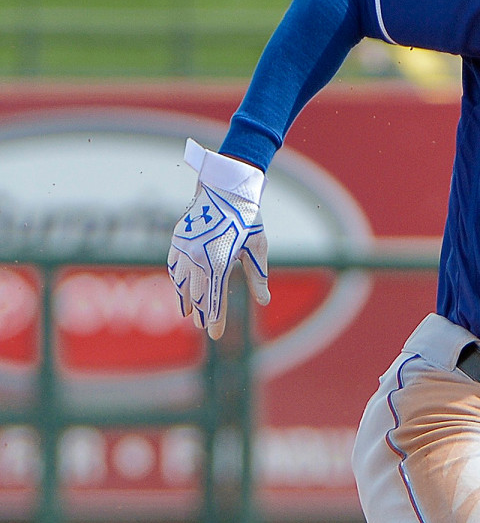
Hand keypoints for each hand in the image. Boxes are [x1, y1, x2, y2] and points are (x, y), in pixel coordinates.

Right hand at [167, 140, 270, 339]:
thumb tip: (264, 301)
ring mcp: (184, 248)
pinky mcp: (178, 239)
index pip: (215, 298)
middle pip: (197, 294)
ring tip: (189, 315)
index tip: (217, 335)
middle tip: (204, 327)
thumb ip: (258, 276)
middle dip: (201, 312)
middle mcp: (198, 257)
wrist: (225, 187)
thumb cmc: (247, 217)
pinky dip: (176, 281)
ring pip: (181, 283)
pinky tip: (180, 290)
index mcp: (219, 260)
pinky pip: (173, 266)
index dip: (216, 319)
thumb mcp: (257, 247)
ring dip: (185, 300)